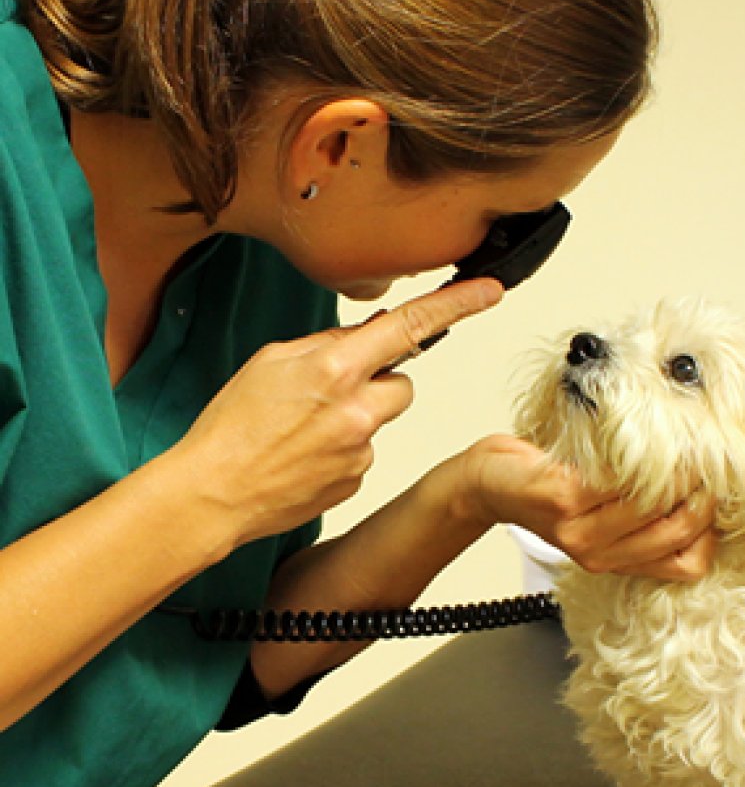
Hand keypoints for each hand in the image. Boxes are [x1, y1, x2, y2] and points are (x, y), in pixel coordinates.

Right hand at [171, 278, 502, 549]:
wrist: (213, 494)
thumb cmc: (232, 428)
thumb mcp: (272, 361)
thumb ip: (328, 344)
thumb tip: (367, 335)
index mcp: (335, 369)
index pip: (409, 326)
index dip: (454, 305)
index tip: (488, 292)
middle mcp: (358, 410)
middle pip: (404, 383)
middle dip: (379, 382)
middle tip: (333, 394)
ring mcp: (362, 450)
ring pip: (383, 419)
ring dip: (360, 416)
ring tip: (309, 429)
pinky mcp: (358, 480)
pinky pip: (367, 453)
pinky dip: (345, 449)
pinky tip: (307, 455)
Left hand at [459, 435, 717, 580]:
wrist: (487, 482)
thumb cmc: (544, 489)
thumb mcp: (596, 516)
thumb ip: (638, 518)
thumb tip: (698, 489)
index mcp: (611, 560)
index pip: (686, 563)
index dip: (709, 529)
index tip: (711, 492)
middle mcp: (597, 554)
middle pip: (676, 532)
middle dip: (700, 492)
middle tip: (701, 460)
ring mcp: (578, 528)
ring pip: (653, 506)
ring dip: (674, 470)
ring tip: (674, 445)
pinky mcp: (562, 497)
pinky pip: (618, 480)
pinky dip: (637, 457)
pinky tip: (636, 440)